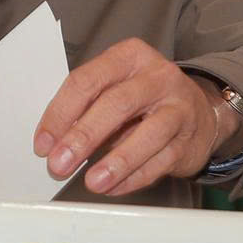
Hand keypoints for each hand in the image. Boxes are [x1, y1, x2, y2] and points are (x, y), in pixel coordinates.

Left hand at [34, 39, 241, 195]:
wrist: (199, 113)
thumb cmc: (145, 100)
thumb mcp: (115, 88)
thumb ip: (86, 107)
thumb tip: (54, 143)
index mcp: (129, 56)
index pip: (87, 81)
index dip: (61, 114)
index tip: (44, 143)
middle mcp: (157, 77)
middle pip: (117, 104)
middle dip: (84, 136)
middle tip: (60, 163)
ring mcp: (178, 107)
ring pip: (148, 134)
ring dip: (116, 161)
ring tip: (92, 181)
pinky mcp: (188, 138)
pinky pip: (161, 161)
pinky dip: (134, 177)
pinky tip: (113, 186)